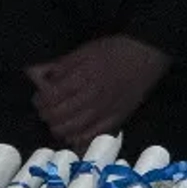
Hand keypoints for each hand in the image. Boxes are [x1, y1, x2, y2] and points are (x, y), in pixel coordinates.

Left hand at [28, 35, 170, 150]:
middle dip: (46, 115)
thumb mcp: (85, 50)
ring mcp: (105, 111)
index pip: (51, 97)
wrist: (148, 55)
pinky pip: (92, 135)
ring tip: (56, 122)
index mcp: (82, 77)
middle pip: (59, 116)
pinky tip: (73, 134)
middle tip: (45, 111)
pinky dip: (78, 138)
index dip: (40, 101)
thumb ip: (62, 66)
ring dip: (58, 128)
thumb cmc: (115, 49)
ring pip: (72, 129)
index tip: (39, 98)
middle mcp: (92, 97)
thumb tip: (39, 76)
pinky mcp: (117, 119)